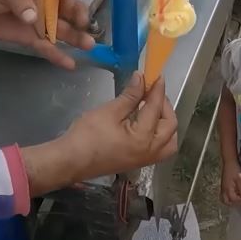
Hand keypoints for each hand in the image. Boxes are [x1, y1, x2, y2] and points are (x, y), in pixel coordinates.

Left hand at [0, 0, 94, 68]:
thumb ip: (19, 0)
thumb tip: (32, 17)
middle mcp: (48, 1)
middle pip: (71, 7)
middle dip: (79, 14)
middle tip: (82, 22)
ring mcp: (42, 21)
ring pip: (64, 29)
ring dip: (77, 37)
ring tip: (89, 45)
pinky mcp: (32, 37)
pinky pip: (48, 47)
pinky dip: (59, 56)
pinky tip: (70, 64)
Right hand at [23, 73, 178, 195]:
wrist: (70, 161)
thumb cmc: (87, 136)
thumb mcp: (109, 111)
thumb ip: (130, 95)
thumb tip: (142, 78)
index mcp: (143, 138)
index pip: (156, 108)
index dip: (157, 90)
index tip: (157, 76)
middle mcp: (150, 151)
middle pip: (170, 126)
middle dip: (165, 106)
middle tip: (153, 92)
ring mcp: (145, 160)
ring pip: (169, 141)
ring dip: (166, 123)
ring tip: (153, 108)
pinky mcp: (138, 162)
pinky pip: (159, 149)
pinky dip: (160, 134)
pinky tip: (148, 122)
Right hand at [221, 161, 240, 205]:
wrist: (229, 162)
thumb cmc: (234, 170)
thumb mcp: (240, 180)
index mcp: (228, 190)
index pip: (234, 200)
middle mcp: (224, 191)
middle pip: (227, 202)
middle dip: (235, 203)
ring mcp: (222, 189)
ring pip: (225, 200)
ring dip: (231, 201)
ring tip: (239, 199)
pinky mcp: (223, 186)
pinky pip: (224, 196)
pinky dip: (229, 198)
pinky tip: (235, 195)